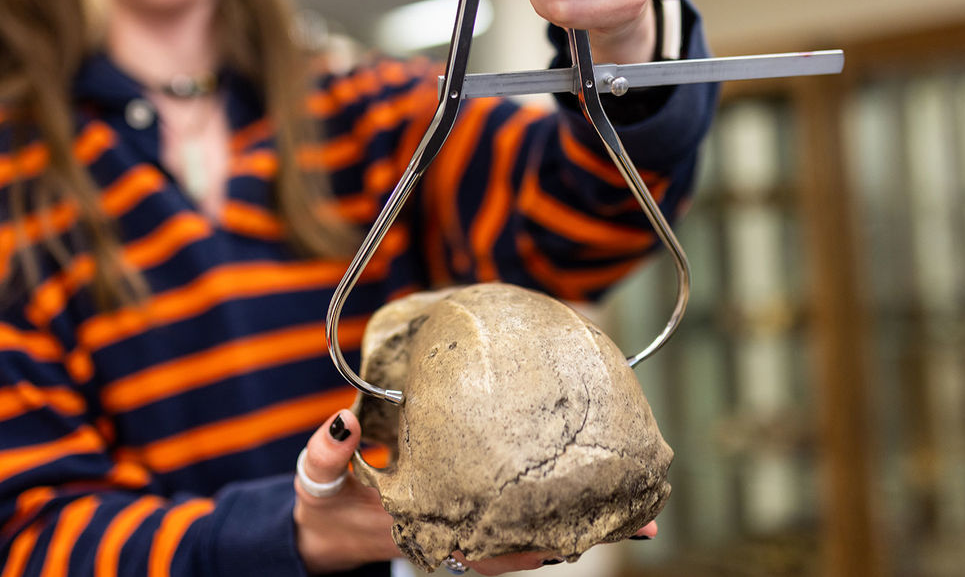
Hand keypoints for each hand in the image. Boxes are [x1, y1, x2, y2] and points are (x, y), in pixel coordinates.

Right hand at [294, 410, 659, 573]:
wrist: (323, 529)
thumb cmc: (325, 506)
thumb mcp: (318, 480)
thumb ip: (327, 451)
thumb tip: (345, 418)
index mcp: (430, 533)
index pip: (495, 547)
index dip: (540, 543)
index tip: (585, 529)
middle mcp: (460, 538)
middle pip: (534, 546)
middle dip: (587, 532)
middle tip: (646, 519)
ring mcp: (470, 532)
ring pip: (536, 535)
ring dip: (584, 523)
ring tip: (639, 510)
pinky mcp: (471, 518)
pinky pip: (521, 520)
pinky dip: (555, 510)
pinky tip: (585, 489)